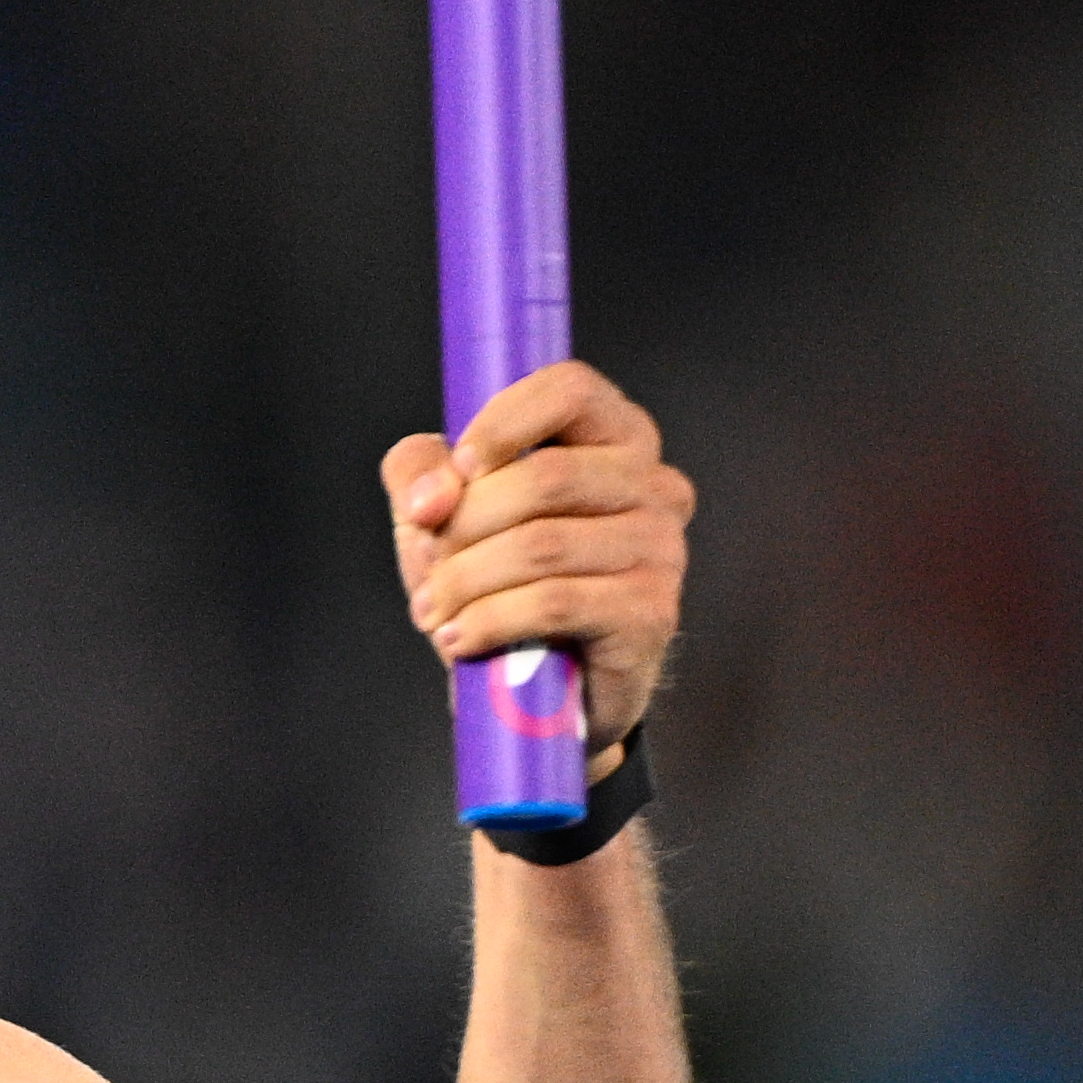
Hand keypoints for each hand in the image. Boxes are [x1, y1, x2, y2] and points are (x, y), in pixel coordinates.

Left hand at [382, 361, 691, 760]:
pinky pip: (555, 603)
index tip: (454, 474)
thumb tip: (433, 495)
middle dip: (464, 526)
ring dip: (466, 581)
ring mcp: (662, 548)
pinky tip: (459, 639)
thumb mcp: (444, 517)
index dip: (500, 424)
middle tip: (427, 568)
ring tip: (434, 611)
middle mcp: (654, 484)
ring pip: (543, 545)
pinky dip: (489, 620)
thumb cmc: (498, 584)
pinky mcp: (651, 612)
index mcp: (614, 438)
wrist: (541, 692)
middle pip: (544, 477)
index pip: (569, 390)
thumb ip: (421, 474)